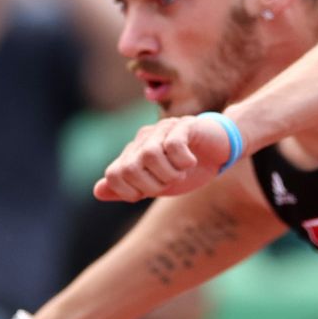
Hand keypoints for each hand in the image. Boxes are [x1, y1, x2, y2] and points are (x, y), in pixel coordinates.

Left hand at [95, 114, 236, 201]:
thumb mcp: (157, 185)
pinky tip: (191, 162)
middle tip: (169, 183)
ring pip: (150, 155)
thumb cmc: (187, 169)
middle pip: (130, 168)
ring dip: (169, 174)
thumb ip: (127, 189)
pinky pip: (174, 144)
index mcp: (134, 154)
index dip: (130, 191)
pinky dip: (183, 161)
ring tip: (181, 173)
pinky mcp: (184, 125)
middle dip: (152, 185)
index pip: (114, 175)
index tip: (149, 193)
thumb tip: (97, 191)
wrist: (220, 150)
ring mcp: (163, 129)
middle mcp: (144, 139)